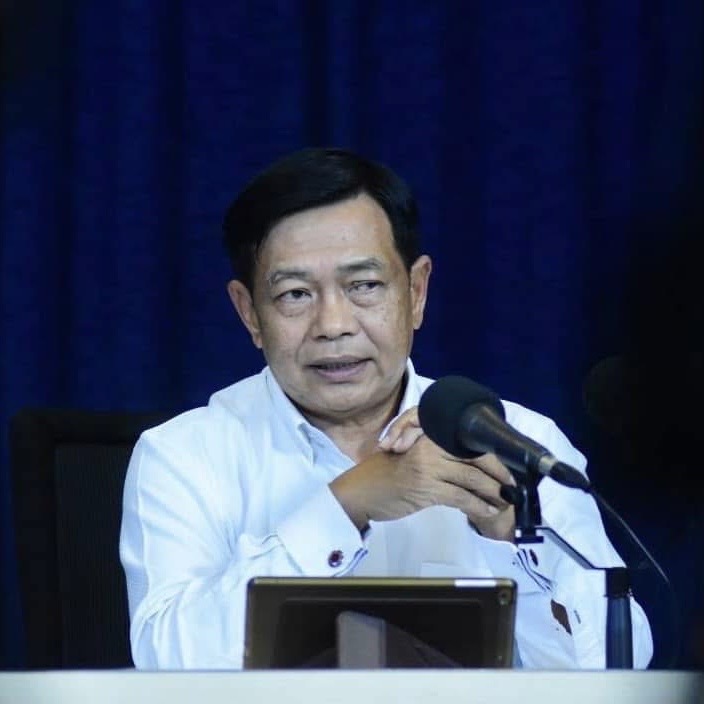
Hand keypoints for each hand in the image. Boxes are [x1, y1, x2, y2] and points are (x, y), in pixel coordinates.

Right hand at [330, 407, 515, 541]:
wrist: (361, 491)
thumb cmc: (387, 475)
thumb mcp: (413, 456)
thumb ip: (438, 456)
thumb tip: (473, 467)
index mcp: (428, 434)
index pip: (467, 442)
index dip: (491, 455)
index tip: (506, 467)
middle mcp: (430, 446)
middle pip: (475, 457)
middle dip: (498, 473)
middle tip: (513, 486)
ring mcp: (428, 466)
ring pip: (472, 477)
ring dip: (493, 492)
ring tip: (504, 501)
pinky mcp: (426, 487)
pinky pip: (461, 496)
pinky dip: (478, 505)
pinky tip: (487, 510)